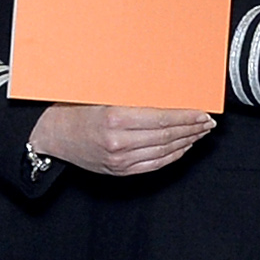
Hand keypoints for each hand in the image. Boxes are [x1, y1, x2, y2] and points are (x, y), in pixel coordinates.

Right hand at [30, 104, 216, 175]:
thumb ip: (131, 95)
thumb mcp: (101, 94)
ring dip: (187, 141)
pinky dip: (173, 155)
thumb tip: (166, 89)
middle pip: (167, 136)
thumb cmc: (75, 109)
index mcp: (115, 118)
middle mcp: (118, 142)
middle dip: (192, 128)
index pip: (162, 118)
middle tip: (208, 122)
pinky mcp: (120, 170)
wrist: (52, 136)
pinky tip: (183, 147)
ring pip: (164, 151)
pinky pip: (154, 164)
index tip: (202, 112)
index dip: (186, 116)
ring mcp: (119, 160)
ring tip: (200, 132)